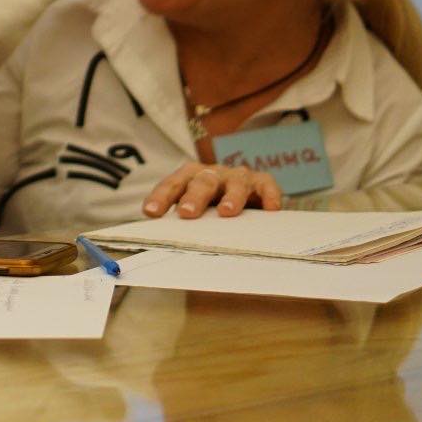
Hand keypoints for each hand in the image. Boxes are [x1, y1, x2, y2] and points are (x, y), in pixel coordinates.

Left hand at [142, 163, 282, 218]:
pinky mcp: (262, 182)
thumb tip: (160, 247)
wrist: (245, 194)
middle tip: (186, 213)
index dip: (161, 197)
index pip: (172, 185)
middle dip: (194, 197)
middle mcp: (213, 174)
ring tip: (226, 212)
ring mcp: (237, 177)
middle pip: (201, 182)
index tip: (151, 213)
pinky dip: (268, 195)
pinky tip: (270, 209)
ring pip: (234, 183)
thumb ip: (182, 224)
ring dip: (230, 197)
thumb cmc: (211, 207)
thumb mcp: (196, 213)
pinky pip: (266, 185)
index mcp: (190, 177)